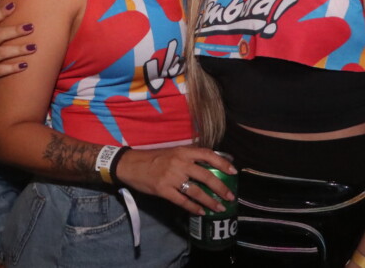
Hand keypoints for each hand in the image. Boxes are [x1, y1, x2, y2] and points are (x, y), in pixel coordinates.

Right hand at [0, 2, 34, 95]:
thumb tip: (13, 14)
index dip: (1, 13)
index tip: (13, 5)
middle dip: (15, 30)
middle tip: (30, 27)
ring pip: (2, 52)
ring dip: (18, 49)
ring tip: (33, 47)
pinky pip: (2, 70)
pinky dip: (13, 67)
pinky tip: (25, 65)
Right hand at [114, 146, 235, 214]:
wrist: (130, 164)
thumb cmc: (153, 158)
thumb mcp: (172, 152)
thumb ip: (188, 157)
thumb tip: (210, 166)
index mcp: (183, 151)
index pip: (207, 154)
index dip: (222, 163)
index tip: (234, 172)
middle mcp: (179, 163)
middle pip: (206, 176)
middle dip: (221, 188)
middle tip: (230, 197)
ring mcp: (171, 177)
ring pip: (196, 191)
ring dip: (210, 201)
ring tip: (219, 208)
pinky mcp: (163, 190)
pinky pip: (182, 201)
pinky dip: (193, 208)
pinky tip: (201, 212)